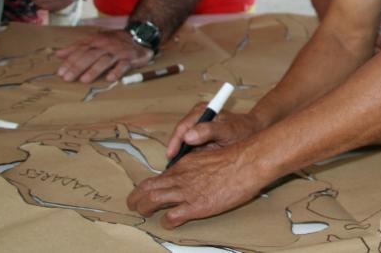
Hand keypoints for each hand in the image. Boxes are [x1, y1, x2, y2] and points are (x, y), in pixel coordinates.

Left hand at [55, 29, 153, 82]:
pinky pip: (123, 65)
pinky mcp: (130, 58)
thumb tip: (58, 54)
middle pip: (90, 55)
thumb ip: (76, 48)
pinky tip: (110, 78)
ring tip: (84, 80)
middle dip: (78, 67)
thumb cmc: (113, 41)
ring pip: (105, 60)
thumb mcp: (94, 41)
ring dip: (94, 70)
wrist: (139, 36)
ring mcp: (118, 52)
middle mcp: (106, 46)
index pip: (80, 50)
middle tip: (68, 78)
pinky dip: (117, 71)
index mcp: (95, 41)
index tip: (60, 72)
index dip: (70, 61)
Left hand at [127, 142, 266, 227]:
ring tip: (142, 214)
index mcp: (185, 165)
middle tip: (133, 204)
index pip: (159, 177)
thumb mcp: (209, 157)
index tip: (146, 192)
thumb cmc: (235, 159)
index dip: (148, 186)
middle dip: (136, 198)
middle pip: (148, 188)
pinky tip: (169, 224)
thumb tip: (190, 173)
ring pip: (152, 201)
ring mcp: (187, 192)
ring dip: (144, 209)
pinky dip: (167, 222)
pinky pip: (172, 217)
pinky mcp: (196, 206)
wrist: (247, 163)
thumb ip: (196, 165)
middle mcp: (181, 177)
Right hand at [166, 105, 262, 160]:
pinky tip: (185, 169)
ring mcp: (196, 129)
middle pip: (179, 136)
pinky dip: (186, 158)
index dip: (175, 142)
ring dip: (180, 156)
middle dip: (175, 151)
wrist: (252, 132)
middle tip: (172, 168)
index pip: (182, 127)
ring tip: (176, 171)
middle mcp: (196, 118)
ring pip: (182, 144)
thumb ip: (210, 131)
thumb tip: (188, 137)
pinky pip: (188, 149)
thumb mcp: (228, 130)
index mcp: (201, 111)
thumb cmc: (242, 129)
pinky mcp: (198, 139)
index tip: (172, 155)